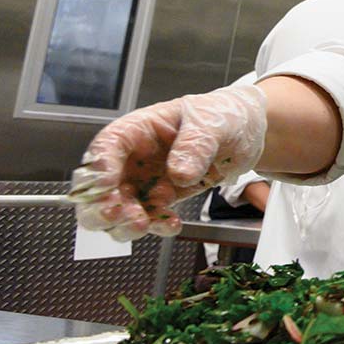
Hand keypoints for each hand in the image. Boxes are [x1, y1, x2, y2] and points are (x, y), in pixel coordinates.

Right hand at [68, 85, 268, 240]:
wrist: (245, 134)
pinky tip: (171, 224)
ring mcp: (144, 182)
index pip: (106, 146)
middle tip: (115, 214)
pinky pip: (150, 219)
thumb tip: (179, 172)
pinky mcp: (161, 200)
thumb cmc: (220, 116)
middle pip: (98, 186)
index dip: (99, 167)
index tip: (106, 184)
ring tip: (143, 224)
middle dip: (99, 205)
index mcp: (136, 130)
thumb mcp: (211, 123)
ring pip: (118, 210)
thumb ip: (194, 145)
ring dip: (124, 223)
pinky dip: (157, 227)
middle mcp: (132, 159)